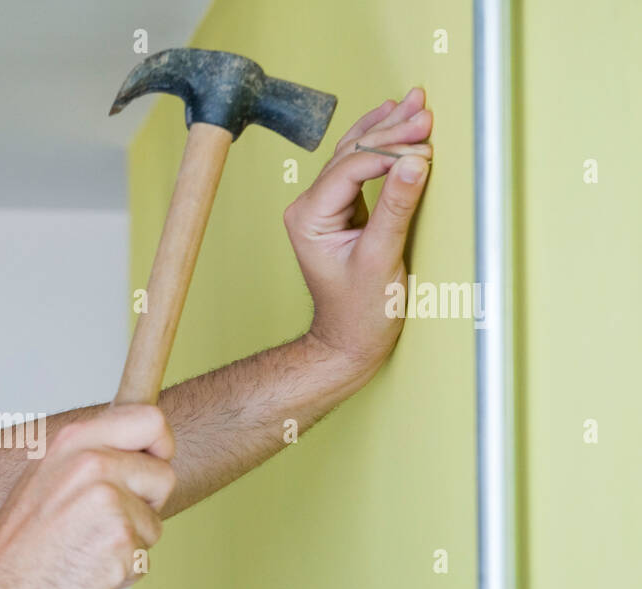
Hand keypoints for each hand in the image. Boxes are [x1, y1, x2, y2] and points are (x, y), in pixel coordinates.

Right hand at [0, 404, 175, 588]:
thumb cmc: (20, 539)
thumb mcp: (46, 474)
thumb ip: (92, 454)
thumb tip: (141, 449)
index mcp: (75, 442)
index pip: (150, 420)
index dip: (161, 444)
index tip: (155, 461)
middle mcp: (95, 465)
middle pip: (163, 475)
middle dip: (147, 502)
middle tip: (107, 521)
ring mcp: (110, 503)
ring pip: (155, 522)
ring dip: (132, 542)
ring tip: (87, 547)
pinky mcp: (122, 542)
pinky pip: (145, 557)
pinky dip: (123, 569)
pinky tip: (88, 568)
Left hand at [284, 87, 433, 369]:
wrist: (349, 340)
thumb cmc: (359, 311)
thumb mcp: (382, 259)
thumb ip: (396, 208)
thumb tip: (413, 162)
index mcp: (309, 218)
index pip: (351, 168)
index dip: (389, 153)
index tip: (425, 148)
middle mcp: (309, 207)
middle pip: (351, 154)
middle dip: (390, 131)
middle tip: (425, 110)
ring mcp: (323, 207)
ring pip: (354, 154)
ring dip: (385, 128)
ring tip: (414, 102)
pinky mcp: (340, 210)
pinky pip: (359, 168)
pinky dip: (379, 145)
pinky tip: (390, 119)